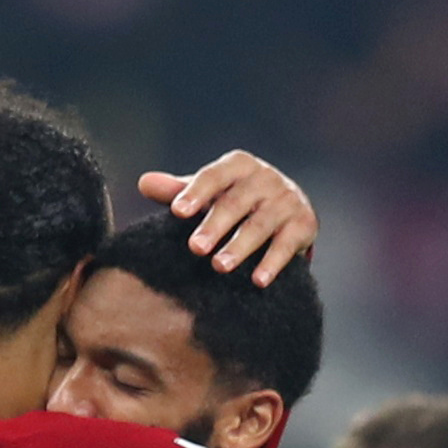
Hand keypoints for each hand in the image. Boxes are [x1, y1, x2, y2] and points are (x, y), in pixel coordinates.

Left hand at [134, 153, 316, 284]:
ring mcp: (286, 200)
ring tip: (220, 266)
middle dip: (214, 226)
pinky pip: (287, 244)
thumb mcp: (209, 193)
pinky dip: (273, 262)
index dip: (196, 192)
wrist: (288, 207)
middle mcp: (265, 178)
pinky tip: (258, 281)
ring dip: (240, 246)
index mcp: (238, 166)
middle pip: (236, 202)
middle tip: (194, 248)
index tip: (177, 212)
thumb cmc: (236, 200)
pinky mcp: (304, 224)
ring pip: (260, 224)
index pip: (214, 176)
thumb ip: (178, 191)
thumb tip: (144, 183)